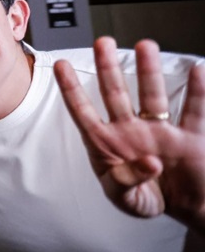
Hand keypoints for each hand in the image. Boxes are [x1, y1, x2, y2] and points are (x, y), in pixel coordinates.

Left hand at [55, 37, 204, 232]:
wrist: (183, 209)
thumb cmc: (145, 198)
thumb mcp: (126, 199)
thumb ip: (126, 182)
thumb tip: (148, 163)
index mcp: (107, 144)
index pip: (84, 112)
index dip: (72, 89)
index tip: (61, 65)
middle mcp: (131, 131)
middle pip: (116, 94)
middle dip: (108, 68)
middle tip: (102, 42)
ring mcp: (160, 131)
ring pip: (152, 96)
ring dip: (149, 71)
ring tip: (145, 45)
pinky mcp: (189, 138)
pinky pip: (194, 111)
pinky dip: (198, 91)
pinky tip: (198, 71)